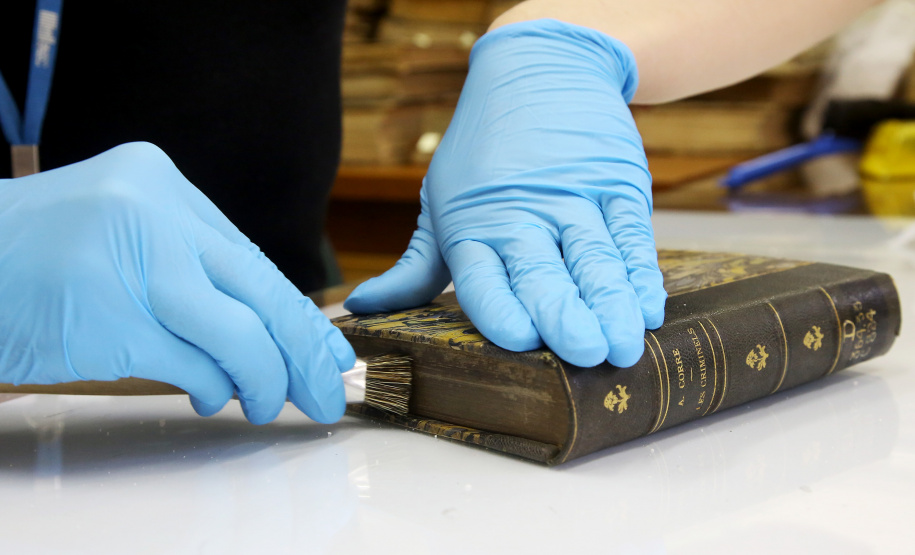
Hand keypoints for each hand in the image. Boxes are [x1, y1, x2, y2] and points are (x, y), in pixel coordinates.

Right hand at [0, 143, 354, 423]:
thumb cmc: (34, 260)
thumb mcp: (119, 234)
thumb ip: (187, 265)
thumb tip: (265, 324)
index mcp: (159, 182)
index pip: (252, 259)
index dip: (299, 313)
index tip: (329, 350)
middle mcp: (152, 212)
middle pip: (261, 291)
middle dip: (305, 352)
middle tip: (330, 392)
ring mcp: (130, 262)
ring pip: (239, 332)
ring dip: (267, 379)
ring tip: (272, 404)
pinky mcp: (110, 317)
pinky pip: (194, 364)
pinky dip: (216, 389)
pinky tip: (216, 400)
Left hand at [345, 19, 665, 367]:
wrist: (543, 67)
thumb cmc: (483, 150)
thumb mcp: (440, 202)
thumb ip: (413, 267)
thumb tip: (363, 308)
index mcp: (472, 225)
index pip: (482, 277)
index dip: (500, 308)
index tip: (519, 339)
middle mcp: (523, 213)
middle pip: (544, 272)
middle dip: (565, 316)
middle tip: (584, 354)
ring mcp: (576, 197)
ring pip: (595, 260)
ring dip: (611, 305)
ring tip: (623, 347)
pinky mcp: (618, 184)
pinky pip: (632, 236)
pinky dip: (641, 274)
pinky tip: (647, 308)